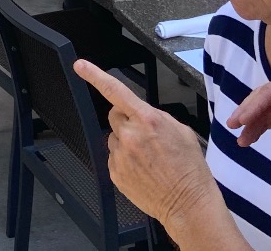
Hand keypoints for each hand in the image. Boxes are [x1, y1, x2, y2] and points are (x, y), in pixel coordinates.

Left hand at [73, 59, 216, 222]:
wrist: (188, 204)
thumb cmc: (189, 169)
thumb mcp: (182, 131)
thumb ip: (157, 116)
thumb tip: (142, 113)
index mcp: (147, 120)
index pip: (115, 91)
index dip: (95, 76)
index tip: (81, 66)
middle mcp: (129, 135)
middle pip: (114, 116)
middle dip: (126, 120)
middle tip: (145, 136)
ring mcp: (120, 155)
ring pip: (114, 138)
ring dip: (127, 142)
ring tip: (149, 158)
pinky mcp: (114, 172)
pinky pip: (114, 157)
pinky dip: (126, 160)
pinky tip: (143, 169)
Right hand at [227, 65, 270, 144]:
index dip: (255, 104)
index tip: (242, 119)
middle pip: (262, 96)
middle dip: (246, 111)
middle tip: (232, 124)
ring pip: (261, 108)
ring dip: (250, 123)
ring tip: (240, 140)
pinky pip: (267, 118)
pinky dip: (257, 128)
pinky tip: (248, 139)